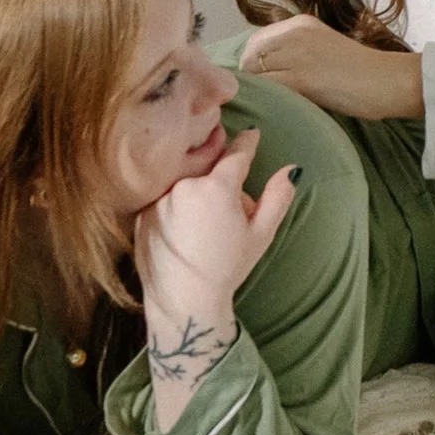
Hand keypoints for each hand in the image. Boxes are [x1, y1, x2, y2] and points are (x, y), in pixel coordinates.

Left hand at [133, 129, 299, 416]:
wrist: (184, 300)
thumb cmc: (227, 268)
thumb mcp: (261, 234)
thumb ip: (278, 197)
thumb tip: (292, 169)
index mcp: (216, 188)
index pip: (236, 154)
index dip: (247, 143)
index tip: (252, 134)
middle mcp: (184, 185)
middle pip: (209, 169)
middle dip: (222, 179)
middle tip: (230, 207)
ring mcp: (159, 198)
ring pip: (186, 182)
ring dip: (197, 192)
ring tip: (205, 224)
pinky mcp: (142, 212)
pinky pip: (165, 197)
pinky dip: (176, 206)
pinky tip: (184, 231)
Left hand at [235, 16, 424, 120]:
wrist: (387, 82)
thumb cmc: (362, 72)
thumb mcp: (324, 48)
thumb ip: (297, 52)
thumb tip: (269, 72)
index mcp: (300, 23)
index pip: (256, 41)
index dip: (251, 63)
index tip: (259, 83)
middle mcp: (295, 32)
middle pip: (250, 55)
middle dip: (250, 77)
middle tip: (260, 98)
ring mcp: (297, 54)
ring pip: (256, 73)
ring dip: (257, 90)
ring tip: (267, 105)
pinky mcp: (301, 78)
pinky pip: (269, 88)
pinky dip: (267, 99)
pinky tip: (276, 109)